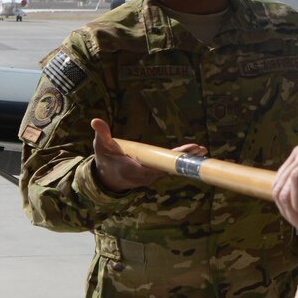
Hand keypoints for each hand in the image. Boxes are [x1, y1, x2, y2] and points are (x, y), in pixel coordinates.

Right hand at [89, 119, 203, 192]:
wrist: (108, 177)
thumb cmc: (105, 158)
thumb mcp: (101, 145)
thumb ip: (101, 133)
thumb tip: (95, 121)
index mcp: (131, 168)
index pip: (151, 167)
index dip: (165, 163)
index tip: (177, 156)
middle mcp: (144, 175)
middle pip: (166, 168)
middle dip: (182, 160)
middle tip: (198, 150)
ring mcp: (151, 176)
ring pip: (171, 169)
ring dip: (187, 160)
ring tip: (202, 150)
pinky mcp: (156, 173)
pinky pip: (171, 167)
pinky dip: (183, 162)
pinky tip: (196, 153)